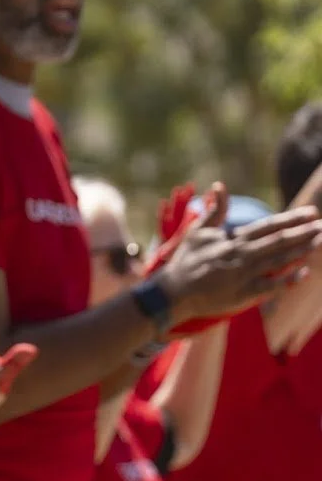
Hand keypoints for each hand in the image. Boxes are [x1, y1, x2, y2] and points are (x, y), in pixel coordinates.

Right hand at [154, 183, 321, 328]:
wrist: (173, 292)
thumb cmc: (186, 261)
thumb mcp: (198, 231)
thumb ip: (215, 210)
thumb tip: (220, 185)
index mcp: (233, 240)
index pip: (268, 226)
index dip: (291, 219)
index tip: (311, 212)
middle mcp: (241, 255)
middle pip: (279, 241)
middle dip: (304, 233)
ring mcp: (244, 275)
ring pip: (280, 261)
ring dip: (302, 251)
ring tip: (320, 242)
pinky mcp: (243, 295)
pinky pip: (272, 286)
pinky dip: (289, 279)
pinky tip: (304, 271)